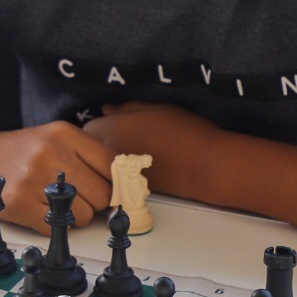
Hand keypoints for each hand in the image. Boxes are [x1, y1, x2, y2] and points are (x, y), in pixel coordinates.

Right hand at [0, 122, 116, 232]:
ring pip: (83, 216)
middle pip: (103, 195)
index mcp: (64, 133)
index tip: (113, 192)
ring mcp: (33, 179)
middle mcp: (50, 152)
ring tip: (52, 202)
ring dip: (73, 217)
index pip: (114, 165)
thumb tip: (130, 186)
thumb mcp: (53, 139)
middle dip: (95, 203)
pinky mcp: (18, 204)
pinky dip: (51, 226)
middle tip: (77, 198)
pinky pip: (57, 228)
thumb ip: (90, 156)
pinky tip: (36, 209)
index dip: (117, 184)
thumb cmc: (18, 153)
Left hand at [82, 101, 223, 198]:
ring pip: (100, 164)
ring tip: (131, 150)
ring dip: (107, 158)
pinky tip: (139, 165)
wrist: (208, 167)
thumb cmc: (187, 131)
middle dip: (98, 143)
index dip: (98, 125)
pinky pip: (114, 177)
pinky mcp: (130, 188)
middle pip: (90, 148)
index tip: (110, 123)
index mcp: (113, 128)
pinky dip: (120, 171)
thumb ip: (127, 108)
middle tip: (121, 137)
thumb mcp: (157, 109)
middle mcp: (109, 152)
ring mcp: (118, 173)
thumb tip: (106, 109)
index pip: (87, 127)